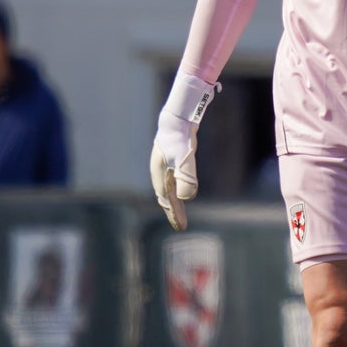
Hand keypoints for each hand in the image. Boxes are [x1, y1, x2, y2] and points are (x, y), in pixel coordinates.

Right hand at [151, 73, 214, 230]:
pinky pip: (173, 181)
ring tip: (179, 213)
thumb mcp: (184, 159)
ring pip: (168, 190)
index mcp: (160, 176)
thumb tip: (185, 198)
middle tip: (181, 226)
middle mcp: (159, 173)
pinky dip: (177, 190)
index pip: (167, 201)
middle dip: (173, 212)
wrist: (177, 119)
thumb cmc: (179, 139)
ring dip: (174, 202)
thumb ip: (186, 178)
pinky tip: (181, 191)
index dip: (174, 214)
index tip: (182, 227)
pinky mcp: (170, 161)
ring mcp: (164, 167)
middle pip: (166, 197)